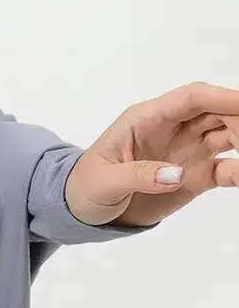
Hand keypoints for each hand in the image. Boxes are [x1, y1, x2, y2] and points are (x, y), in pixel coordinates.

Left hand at [63, 81, 238, 228]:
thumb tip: (174, 174)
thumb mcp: (103, 181)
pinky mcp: (195, 175)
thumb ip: (137, 175)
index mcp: (147, 118)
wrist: (84, 210)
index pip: (191, 98)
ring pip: (227, 135)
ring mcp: (186, 151)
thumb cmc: (85, 186)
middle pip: (216, 113)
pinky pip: (227, 168)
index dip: (222, 97)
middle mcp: (172, 129)